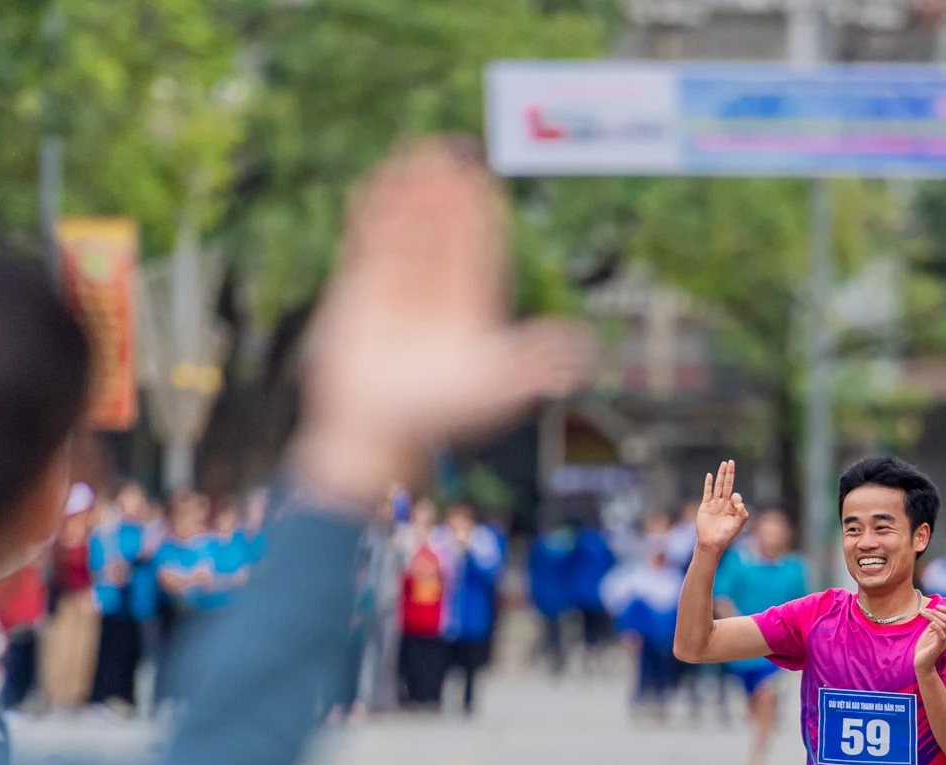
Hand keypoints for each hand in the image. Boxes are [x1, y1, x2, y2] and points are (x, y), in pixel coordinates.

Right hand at [294, 140, 595, 509]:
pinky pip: (370, 242)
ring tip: (418, 154)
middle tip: (454, 151)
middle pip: (446, 230)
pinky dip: (375, 212)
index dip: (482, 216)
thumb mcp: (495, 386)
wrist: (376, 431)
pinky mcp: (361, 289)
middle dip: (449, 193)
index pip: (480, 250)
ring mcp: (399, 288)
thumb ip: (536, 363)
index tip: (485, 182)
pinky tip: (381, 181)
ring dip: (413, 193)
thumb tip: (584, 350)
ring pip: (410, 229)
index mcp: (471, 307)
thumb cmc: (438, 414)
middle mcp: (437, 292)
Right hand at [695, 460, 748, 553]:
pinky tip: (710, 475)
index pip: (736, 496)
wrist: (711, 543)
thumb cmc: (725, 536)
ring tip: (723, 464)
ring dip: (721, 475)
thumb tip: (742, 505)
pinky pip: (707, 492)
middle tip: (731, 462)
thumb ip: (742, 516)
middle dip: (729, 474)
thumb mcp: (737, 526)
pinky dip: (708, 484)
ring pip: (718, 486)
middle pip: (727, 485)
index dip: (737, 497)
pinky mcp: (705, 506)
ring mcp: (714, 504)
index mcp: (733, 509)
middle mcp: (724, 504)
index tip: (736, 504)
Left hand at [915, 603, 945, 676]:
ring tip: (923, 613)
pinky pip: (941, 634)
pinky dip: (936, 626)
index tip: (937, 606)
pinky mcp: (939, 646)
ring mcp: (945, 642)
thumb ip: (933, 623)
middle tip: (926, 610)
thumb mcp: (929, 632)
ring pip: (945, 624)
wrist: (921, 663)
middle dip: (938, 611)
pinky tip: (929, 623)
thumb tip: (932, 613)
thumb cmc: (925, 648)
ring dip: (933, 616)